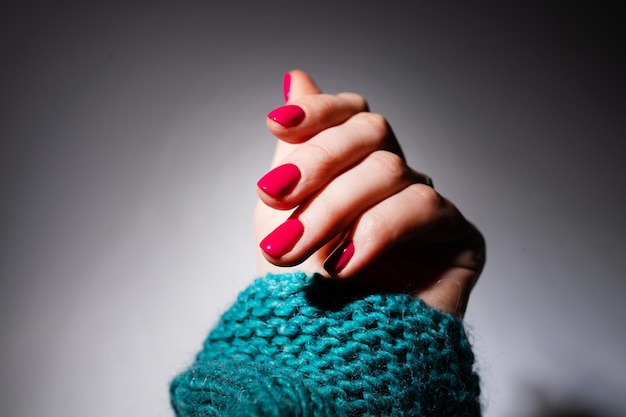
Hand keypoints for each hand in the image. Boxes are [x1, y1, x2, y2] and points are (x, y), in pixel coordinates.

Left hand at [254, 70, 484, 316]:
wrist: (331, 359)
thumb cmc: (302, 288)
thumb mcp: (282, 211)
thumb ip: (295, 149)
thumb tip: (296, 77)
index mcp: (358, 172)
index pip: (355, 115)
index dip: (320, 111)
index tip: (276, 122)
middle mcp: (397, 183)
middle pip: (372, 134)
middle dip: (316, 165)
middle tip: (273, 199)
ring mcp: (429, 208)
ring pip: (389, 170)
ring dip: (333, 208)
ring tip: (293, 249)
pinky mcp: (460, 238)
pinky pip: (423, 208)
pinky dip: (376, 230)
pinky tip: (346, 265)